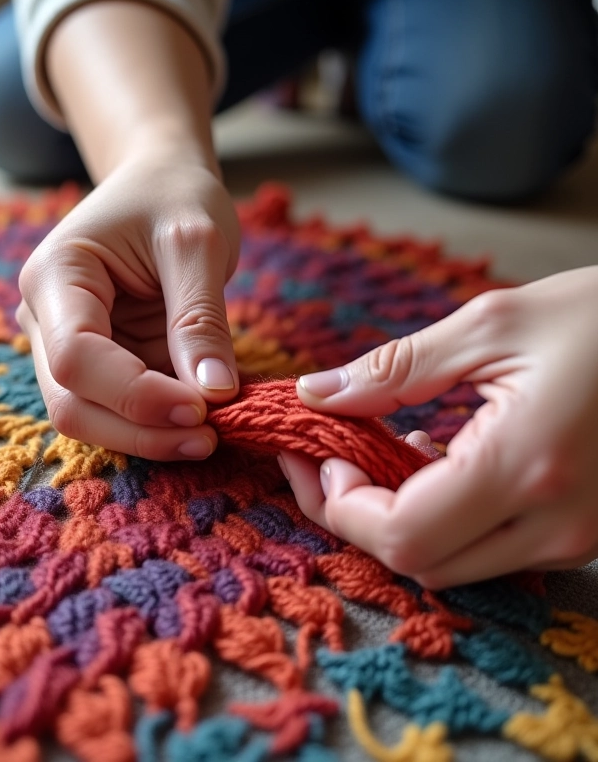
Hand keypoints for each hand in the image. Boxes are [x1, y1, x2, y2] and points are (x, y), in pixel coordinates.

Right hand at [16, 157, 240, 459]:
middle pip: (71, 403)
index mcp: (55, 275)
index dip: (135, 394)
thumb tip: (212, 393)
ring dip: (146, 437)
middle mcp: (44, 317)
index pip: (76, 356)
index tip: (201, 406)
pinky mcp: (96, 363)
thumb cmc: (174, 196)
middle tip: (208, 438)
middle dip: (139, 431)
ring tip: (208, 435)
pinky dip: (154, 425)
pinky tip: (197, 422)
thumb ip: (200, 318)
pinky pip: (115, 410)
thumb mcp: (197, 242)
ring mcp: (64, 345)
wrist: (160, 183)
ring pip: (88, 418)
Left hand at [280, 267, 597, 587]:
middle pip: (418, 560)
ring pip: (451, 563)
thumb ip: (396, 368)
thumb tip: (318, 394)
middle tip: (327, 456)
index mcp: (527, 467)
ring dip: (397, 516)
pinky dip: (442, 515)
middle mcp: (556, 524)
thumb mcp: (494, 325)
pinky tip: (432, 457)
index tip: (317, 454)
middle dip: (356, 515)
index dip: (340, 504)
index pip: (401, 533)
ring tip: (377, 450)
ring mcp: (576, 537)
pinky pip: (488, 548)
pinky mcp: (583, 531)